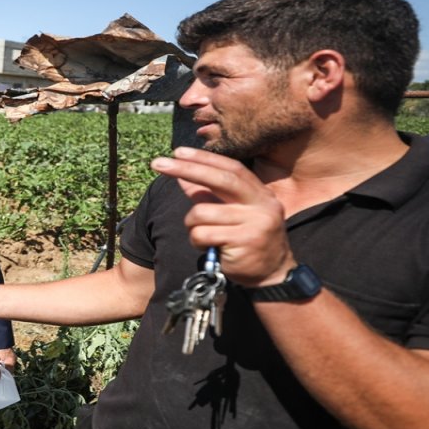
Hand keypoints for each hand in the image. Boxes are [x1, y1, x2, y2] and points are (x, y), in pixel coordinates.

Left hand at [150, 147, 295, 285]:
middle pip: (220, 180)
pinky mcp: (245, 241)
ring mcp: (256, 222)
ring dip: (192, 225)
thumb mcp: (230, 215)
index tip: (178, 152)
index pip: (231, 168)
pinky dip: (197, 241)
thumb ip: (208, 195)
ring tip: (203, 238)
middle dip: (186, 169)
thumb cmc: (245, 242)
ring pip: (202, 213)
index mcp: (260, 194)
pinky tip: (208, 249)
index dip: (204, 158)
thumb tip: (181, 175)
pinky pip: (202, 234)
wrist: (271, 276)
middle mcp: (262, 204)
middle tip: (157, 163)